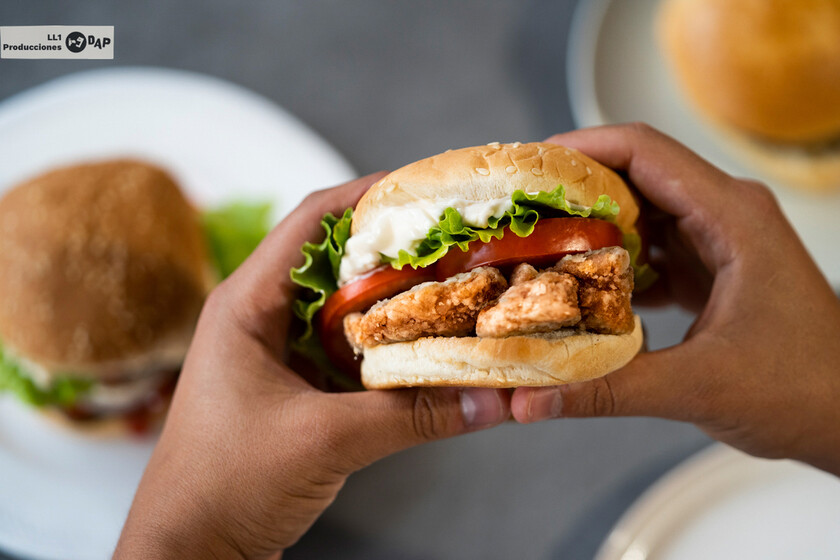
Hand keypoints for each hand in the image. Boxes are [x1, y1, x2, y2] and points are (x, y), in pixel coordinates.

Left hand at [114, 174, 509, 559]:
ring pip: (342, 304)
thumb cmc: (225, 487)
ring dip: (391, 296)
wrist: (190, 551)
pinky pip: (344, 347)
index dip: (368, 195)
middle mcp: (258, 316)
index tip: (427, 187)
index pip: (311, 221)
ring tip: (449, 283)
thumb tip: (490, 398)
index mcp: (246, 304)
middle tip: (454, 238)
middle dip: (393, 245)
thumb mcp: (325, 441)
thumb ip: (410, 416)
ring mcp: (274, 352)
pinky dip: (384, 342)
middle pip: (332, 257)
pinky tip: (422, 345)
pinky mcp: (291, 386)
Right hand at [512, 124, 839, 475]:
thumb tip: (528, 399)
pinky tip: (578, 288)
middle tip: (515, 213)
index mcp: (732, 216)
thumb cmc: (807, 391)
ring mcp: (720, 241)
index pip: (644, 151)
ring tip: (533, 246)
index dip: (579, 148)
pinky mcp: (712, 270)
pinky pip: (651, 249)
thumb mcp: (700, 387)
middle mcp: (725, 215)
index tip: (526, 169)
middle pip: (634, 175)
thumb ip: (608, 390)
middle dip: (570, 190)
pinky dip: (612, 262)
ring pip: (640, 212)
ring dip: (588, 227)